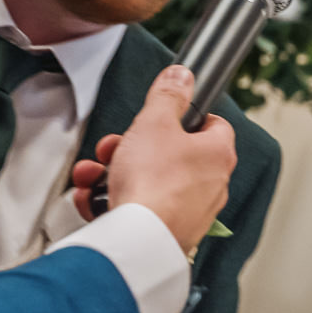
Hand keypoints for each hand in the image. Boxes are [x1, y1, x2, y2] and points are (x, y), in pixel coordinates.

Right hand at [71, 65, 236, 253]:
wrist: (140, 237)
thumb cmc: (154, 182)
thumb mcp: (154, 123)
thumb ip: (167, 96)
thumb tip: (182, 76)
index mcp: (217, 153)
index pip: (211, 124)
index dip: (184, 116)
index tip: (162, 115)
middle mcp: (211, 183)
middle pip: (169, 154)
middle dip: (131, 148)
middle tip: (113, 149)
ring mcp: (191, 210)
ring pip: (148, 181)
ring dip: (114, 174)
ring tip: (94, 175)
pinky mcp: (168, 230)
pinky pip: (139, 208)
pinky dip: (113, 201)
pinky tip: (94, 199)